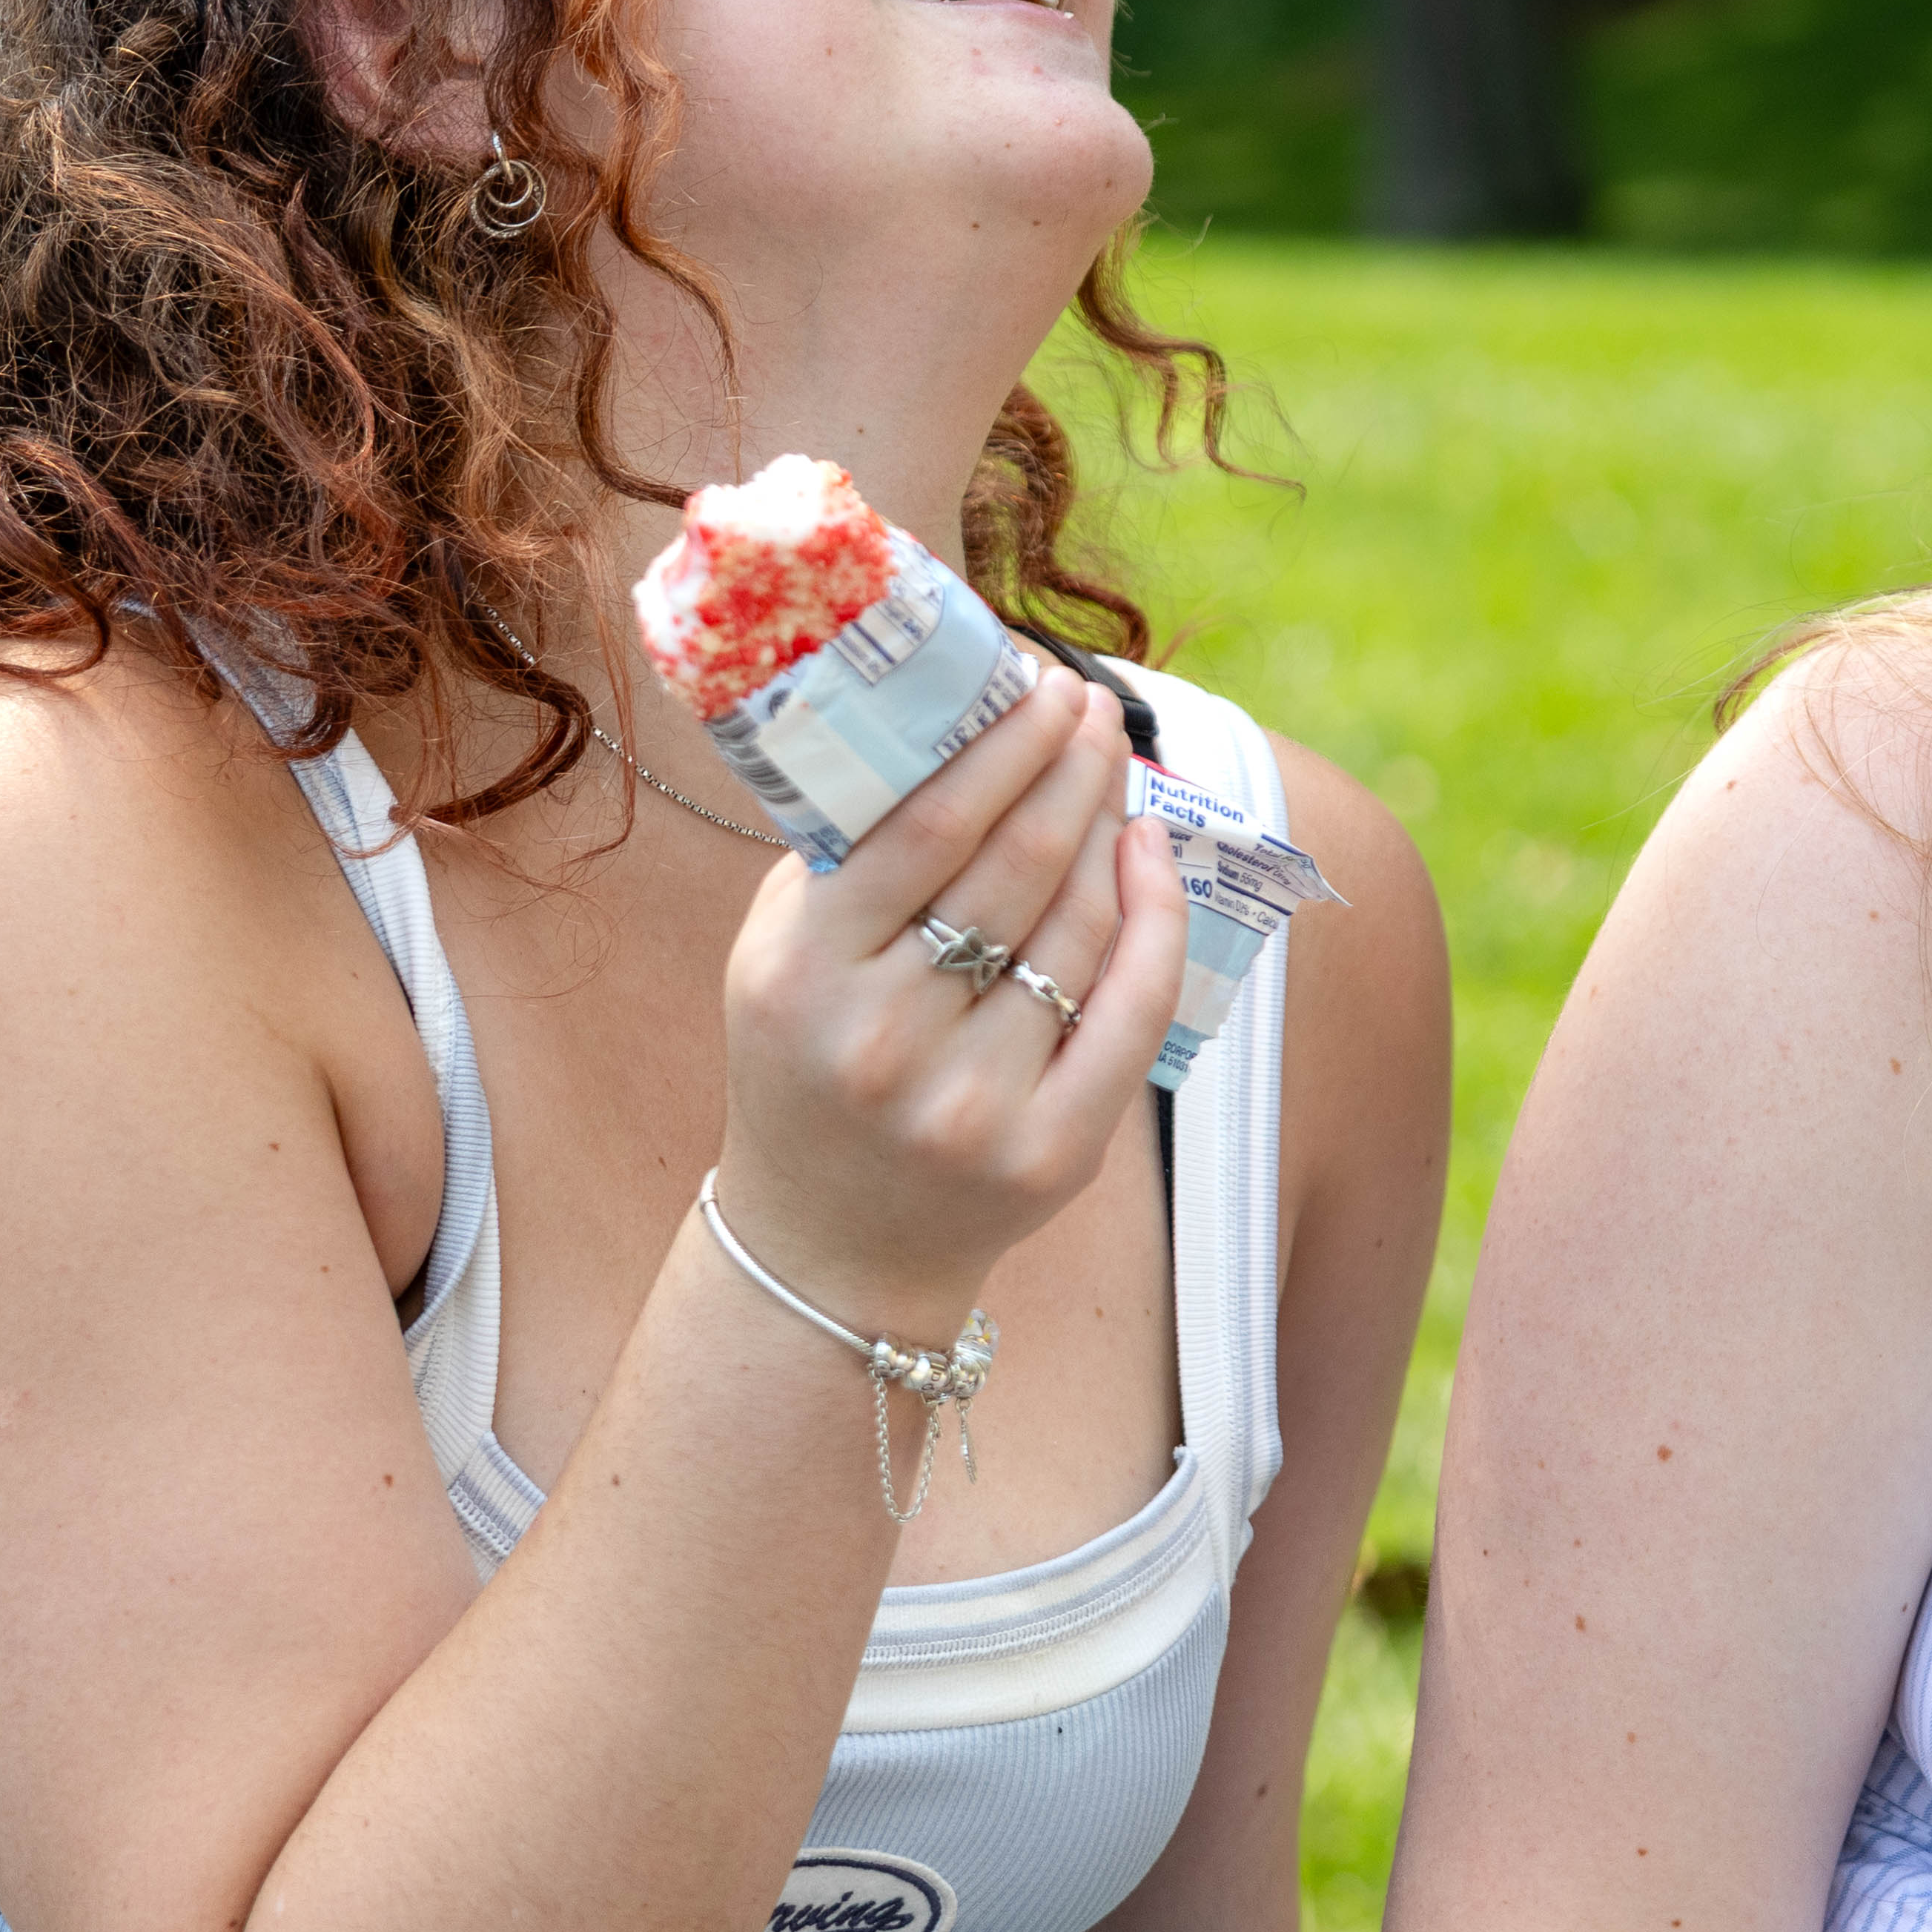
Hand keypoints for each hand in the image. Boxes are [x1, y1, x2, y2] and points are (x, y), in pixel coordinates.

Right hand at [714, 662, 1188, 1335]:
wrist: (828, 1248)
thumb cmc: (806, 1067)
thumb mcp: (777, 956)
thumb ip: (842, 851)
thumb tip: (945, 721)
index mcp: (805, 977)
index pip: (928, 829)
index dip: (1003, 745)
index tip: (1042, 683)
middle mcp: (885, 1043)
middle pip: (1016, 866)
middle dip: (1069, 765)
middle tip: (1093, 705)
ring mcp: (972, 1103)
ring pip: (1077, 928)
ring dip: (1110, 826)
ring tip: (1113, 768)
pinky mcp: (1050, 1152)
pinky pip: (1129, 1010)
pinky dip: (1154, 918)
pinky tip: (1148, 854)